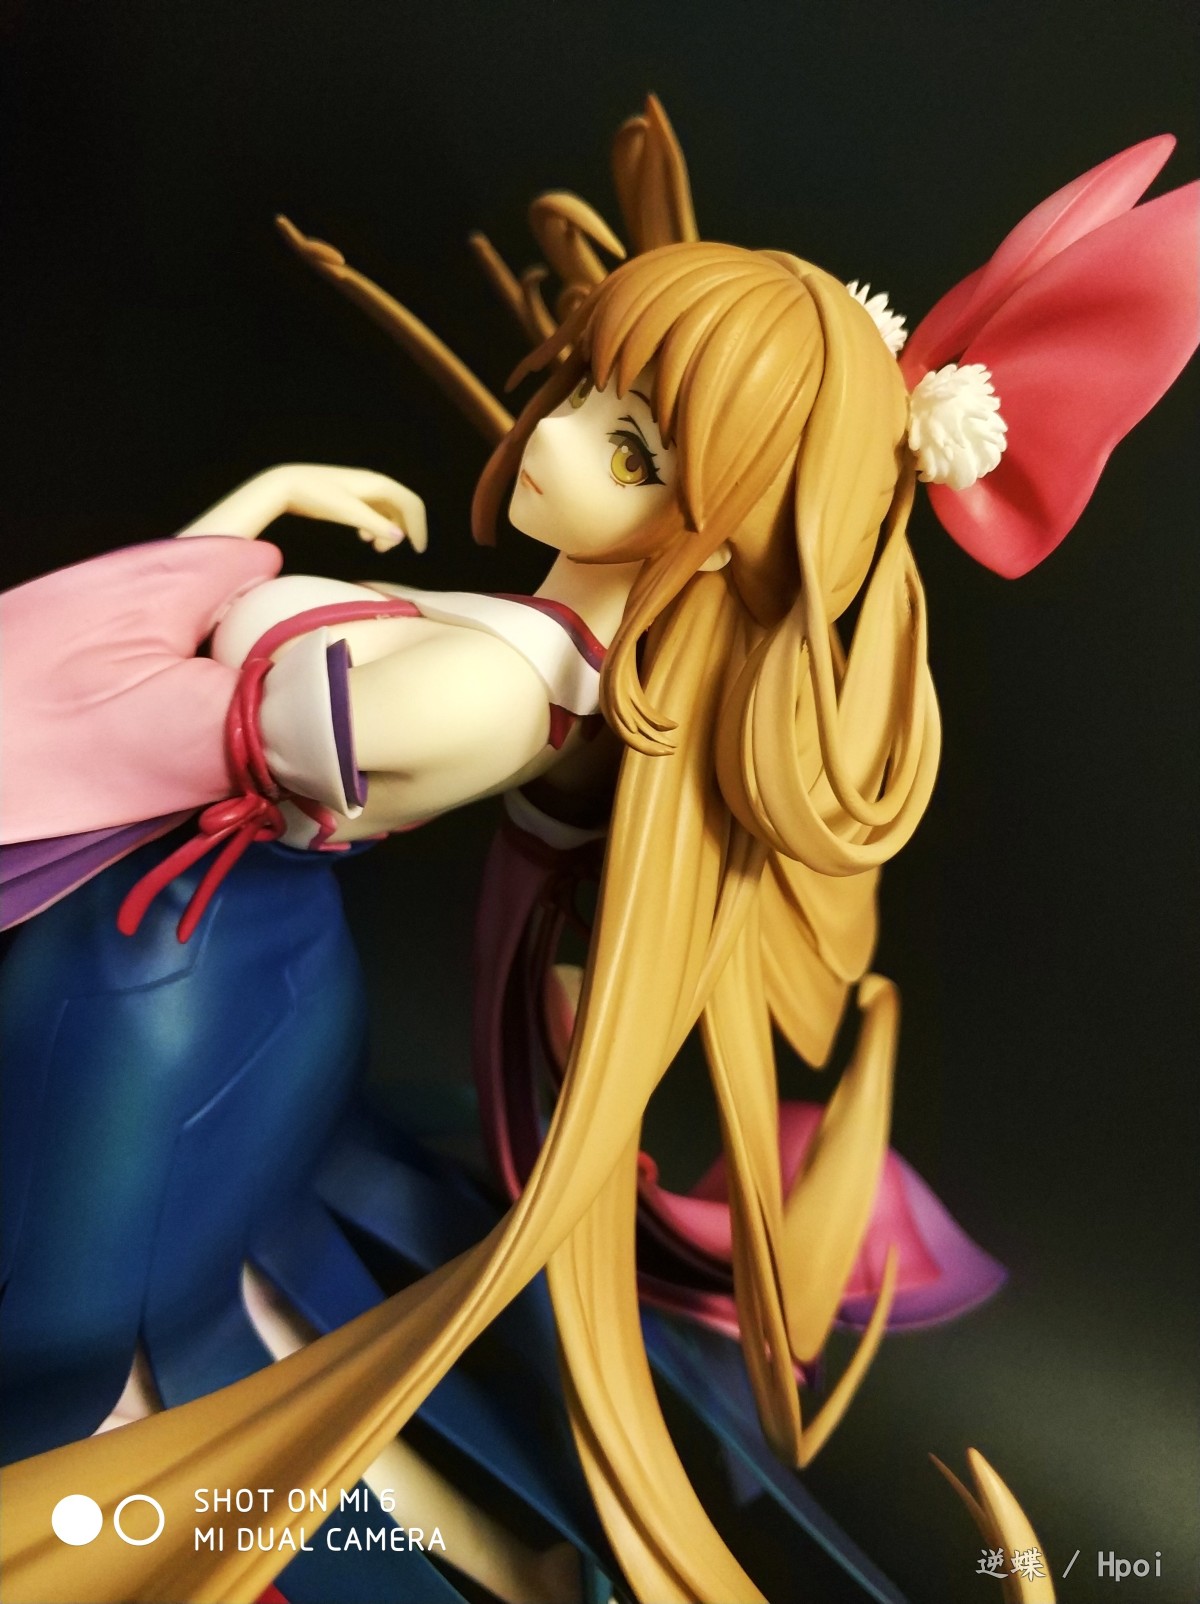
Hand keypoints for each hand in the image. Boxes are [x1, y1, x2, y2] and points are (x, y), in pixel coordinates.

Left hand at [275, 463, 427, 552]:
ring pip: (388, 511)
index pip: (411, 505)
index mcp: (379, 484)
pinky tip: (364, 536)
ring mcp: (363, 489)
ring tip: (374, 547)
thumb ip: (376, 525)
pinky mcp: (351, 495)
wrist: (287, 484)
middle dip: (403, 530)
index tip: (418, 551)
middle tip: (387, 551)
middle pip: (403, 507)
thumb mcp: (349, 513)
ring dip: (388, 530)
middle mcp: (375, 483)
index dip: (419, 527)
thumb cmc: (318, 497)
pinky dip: (376, 526)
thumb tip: (401, 537)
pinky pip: (375, 511)